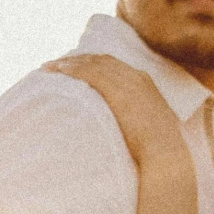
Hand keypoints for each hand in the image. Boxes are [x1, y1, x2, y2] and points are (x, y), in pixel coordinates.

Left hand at [47, 54, 185, 170]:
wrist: (165, 153)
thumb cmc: (160, 151)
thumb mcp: (152, 131)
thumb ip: (140, 124)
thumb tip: (131, 134)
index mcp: (146, 84)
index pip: (116, 66)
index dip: (95, 64)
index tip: (79, 67)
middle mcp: (136, 77)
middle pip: (101, 60)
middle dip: (79, 60)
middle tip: (58, 64)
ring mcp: (126, 81)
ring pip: (92, 64)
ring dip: (69, 63)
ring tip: (49, 67)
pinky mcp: (116, 89)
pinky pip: (88, 73)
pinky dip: (71, 69)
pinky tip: (57, 71)